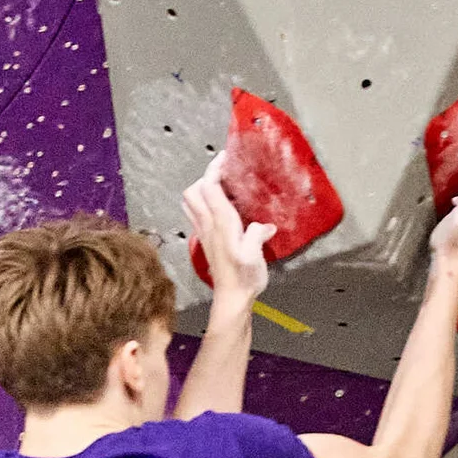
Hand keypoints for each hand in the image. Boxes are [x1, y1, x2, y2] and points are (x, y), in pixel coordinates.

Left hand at [182, 158, 274, 310]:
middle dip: (206, 177)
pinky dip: (204, 203)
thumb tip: (265, 226)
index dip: (214, 169)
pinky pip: (197, 214)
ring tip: (221, 188)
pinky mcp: (206, 240)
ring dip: (202, 189)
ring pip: (191, 202)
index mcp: (221, 223)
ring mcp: (204, 233)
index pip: (209, 188)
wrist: (231, 299)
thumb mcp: (255, 256)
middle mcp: (208, 225)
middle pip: (193, 191)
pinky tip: (221, 207)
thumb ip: (257, 235)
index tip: (225, 158)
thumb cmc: (244, 278)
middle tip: (224, 174)